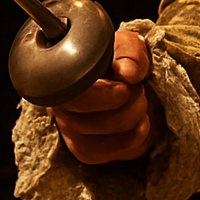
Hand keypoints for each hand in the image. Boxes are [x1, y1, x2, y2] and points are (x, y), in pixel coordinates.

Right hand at [52, 30, 158, 163]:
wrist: (128, 81)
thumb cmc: (120, 60)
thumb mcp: (127, 46)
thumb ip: (129, 52)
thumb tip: (128, 73)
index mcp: (60, 77)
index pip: (66, 95)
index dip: (100, 95)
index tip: (125, 86)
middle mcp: (59, 107)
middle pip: (83, 123)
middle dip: (124, 107)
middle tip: (137, 90)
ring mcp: (70, 131)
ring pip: (96, 142)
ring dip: (131, 120)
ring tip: (139, 101)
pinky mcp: (86, 150)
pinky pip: (108, 153)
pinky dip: (134, 137)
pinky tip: (139, 121)